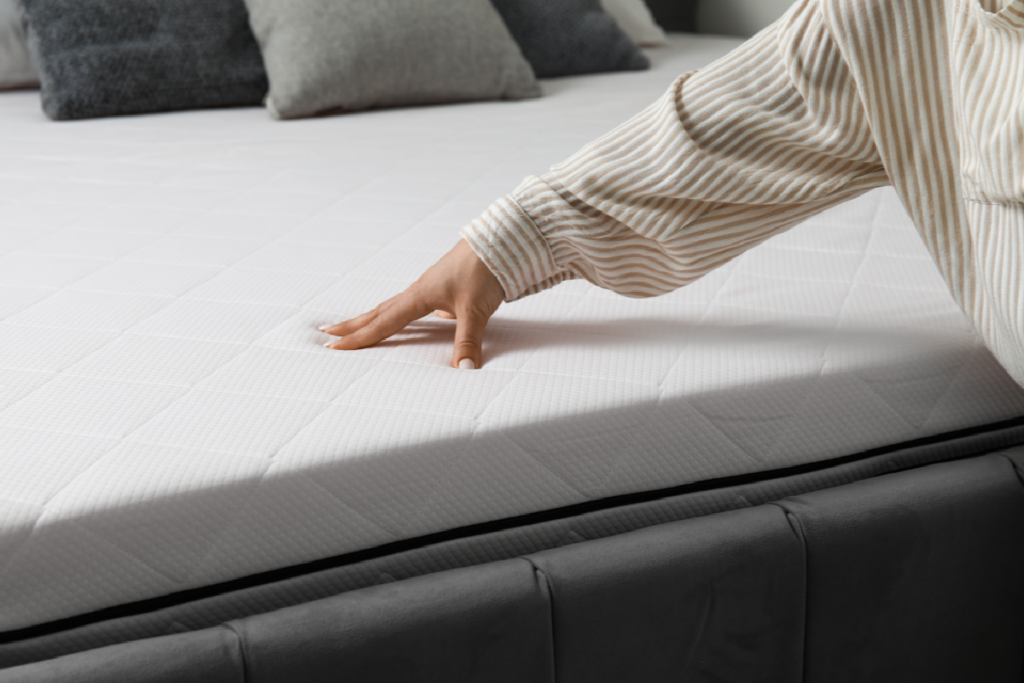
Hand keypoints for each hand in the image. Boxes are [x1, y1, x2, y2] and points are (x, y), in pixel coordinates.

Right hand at [320, 239, 505, 368]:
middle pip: (379, 311)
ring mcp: (430, 286)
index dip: (359, 337)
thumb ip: (467, 342)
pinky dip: (401, 312)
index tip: (334, 345)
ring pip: (394, 306)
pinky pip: (413, 303)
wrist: (502, 242)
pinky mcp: (443, 285)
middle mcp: (419, 290)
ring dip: (374, 317)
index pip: (383, 322)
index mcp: (419, 296)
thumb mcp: (476, 310)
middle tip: (328, 332)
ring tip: (358, 325)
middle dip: (354, 324)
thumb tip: (462, 370)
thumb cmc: (485, 270)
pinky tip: (410, 316)